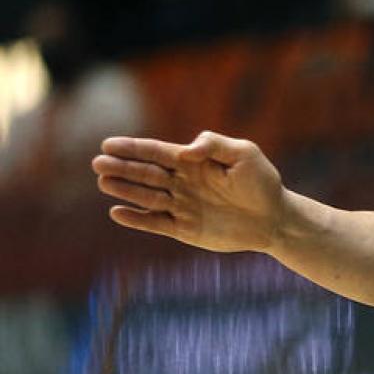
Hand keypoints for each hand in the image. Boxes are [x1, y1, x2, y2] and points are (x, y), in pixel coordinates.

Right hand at [92, 131, 285, 253]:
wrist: (274, 218)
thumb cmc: (261, 182)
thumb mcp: (244, 154)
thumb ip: (215, 145)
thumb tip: (186, 150)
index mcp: (194, 162)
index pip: (157, 152)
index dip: (133, 148)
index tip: (108, 144)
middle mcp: (183, 183)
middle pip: (146, 173)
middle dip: (122, 167)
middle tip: (98, 163)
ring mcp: (182, 206)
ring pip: (147, 197)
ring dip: (125, 190)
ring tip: (103, 182)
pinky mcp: (185, 229)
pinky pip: (156, 223)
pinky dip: (137, 219)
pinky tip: (117, 212)